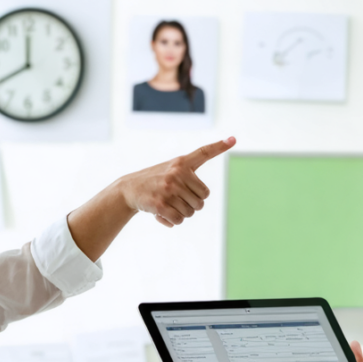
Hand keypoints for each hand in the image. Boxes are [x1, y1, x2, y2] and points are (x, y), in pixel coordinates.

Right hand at [119, 137, 235, 227]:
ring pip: (191, 212)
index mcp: (181, 163)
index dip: (219, 146)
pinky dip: (172, 221)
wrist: (129, 189)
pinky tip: (162, 215)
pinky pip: (178, 220)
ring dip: (181, 214)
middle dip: (192, 205)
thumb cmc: (156, 180)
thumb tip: (207, 162)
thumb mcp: (171, 168)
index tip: (233, 139)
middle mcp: (176, 174)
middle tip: (177, 201)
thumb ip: (190, 170)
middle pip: (202, 200)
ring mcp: (168, 189)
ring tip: (169, 206)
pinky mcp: (160, 204)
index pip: (203, 152)